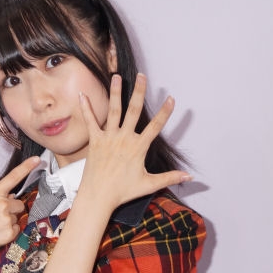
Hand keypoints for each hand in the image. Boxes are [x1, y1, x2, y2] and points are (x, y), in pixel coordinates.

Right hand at [0, 156, 39, 266]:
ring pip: (17, 218)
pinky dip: (8, 232)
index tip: (37, 160)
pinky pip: (16, 229)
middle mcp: (2, 204)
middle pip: (19, 204)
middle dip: (12, 209)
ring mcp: (6, 219)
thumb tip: (11, 197)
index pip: (13, 177)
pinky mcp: (9, 233)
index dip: (26, 167)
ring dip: (9, 222)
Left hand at [79, 73, 191, 211]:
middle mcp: (124, 139)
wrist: (98, 197)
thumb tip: (190, 176)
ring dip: (115, 92)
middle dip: (139, 92)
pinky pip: (90, 122)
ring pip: (114, 111)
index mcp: (138, 147)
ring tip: (116, 76)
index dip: (165, 112)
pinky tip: (82, 95)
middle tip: (142, 76)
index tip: (171, 97)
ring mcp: (109, 138)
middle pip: (134, 111)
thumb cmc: (123, 192)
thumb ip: (170, 178)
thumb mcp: (149, 184)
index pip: (156, 126)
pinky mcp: (95, 141)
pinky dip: (86, 108)